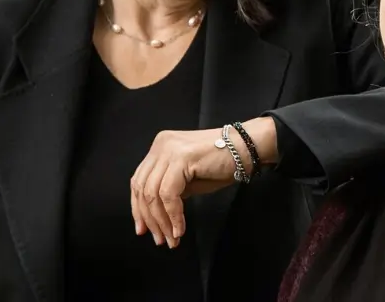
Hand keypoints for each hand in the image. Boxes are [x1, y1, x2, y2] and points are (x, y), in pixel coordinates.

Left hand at [130, 117, 277, 247]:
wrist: (246, 148)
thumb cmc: (221, 164)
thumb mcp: (189, 180)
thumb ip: (170, 191)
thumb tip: (156, 217)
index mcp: (159, 147)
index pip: (138, 180)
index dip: (138, 208)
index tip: (143, 230)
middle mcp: (160, 145)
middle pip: (141, 187)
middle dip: (149, 218)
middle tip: (159, 240)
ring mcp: (169, 149)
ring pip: (152, 192)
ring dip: (161, 221)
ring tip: (172, 239)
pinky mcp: (181, 157)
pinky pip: (169, 193)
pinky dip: (173, 215)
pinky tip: (180, 229)